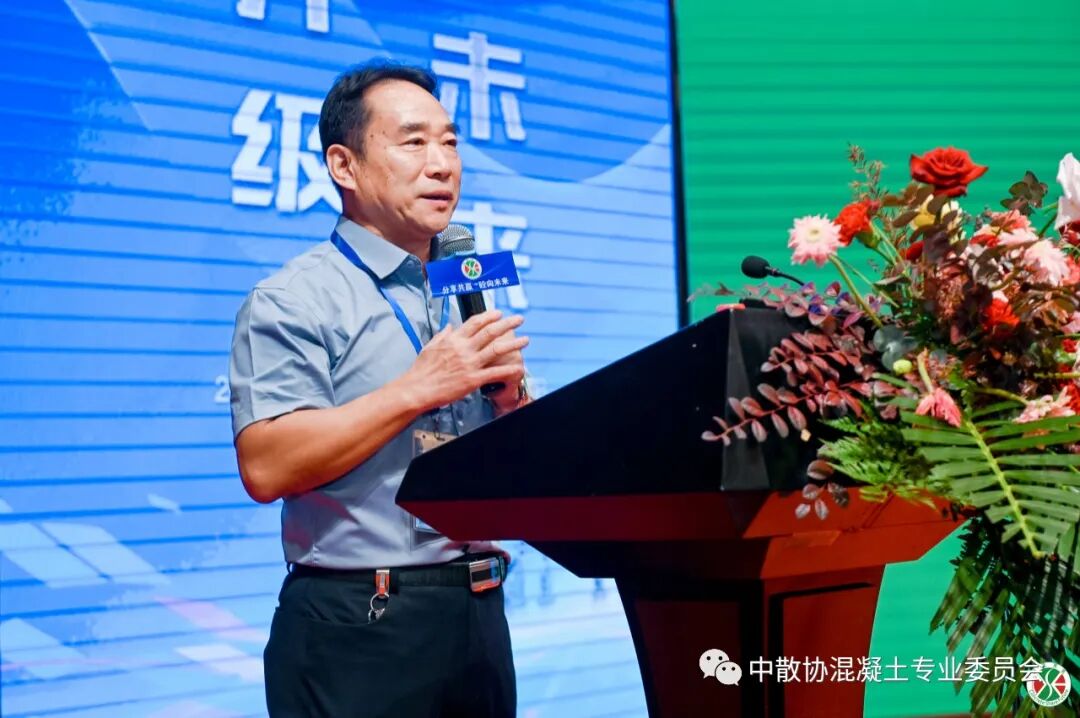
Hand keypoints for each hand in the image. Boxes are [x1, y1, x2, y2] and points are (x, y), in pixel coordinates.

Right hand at [398, 310, 528, 411]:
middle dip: (507, 324)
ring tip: (525, 340)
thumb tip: (449, 326)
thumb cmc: (422, 370)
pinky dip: (509, 370)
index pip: (475, 323)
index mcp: (453, 339)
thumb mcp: (430, 346)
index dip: (489, 316)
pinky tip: (519, 368)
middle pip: (490, 332)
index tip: (499, 313)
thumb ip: (442, 335)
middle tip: (519, 319)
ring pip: (496, 349)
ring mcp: (470, 363)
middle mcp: (464, 348)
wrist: (417, 388)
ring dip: (513, 343)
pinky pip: (495, 372)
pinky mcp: (473, 379)